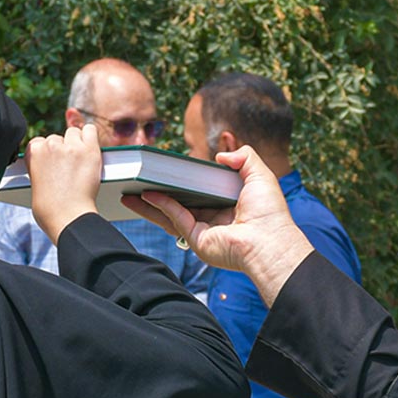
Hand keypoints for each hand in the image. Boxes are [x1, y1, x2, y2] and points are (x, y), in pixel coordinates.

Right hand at [25, 120, 102, 241]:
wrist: (67, 217)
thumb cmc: (50, 208)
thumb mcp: (35, 183)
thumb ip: (40, 166)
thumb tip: (49, 163)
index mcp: (33, 152)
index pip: (40, 142)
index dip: (48, 153)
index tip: (52, 163)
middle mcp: (50, 145)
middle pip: (57, 138)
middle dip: (62, 150)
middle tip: (67, 167)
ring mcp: (70, 146)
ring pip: (74, 133)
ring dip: (76, 143)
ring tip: (79, 160)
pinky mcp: (89, 150)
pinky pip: (90, 130)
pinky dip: (91, 137)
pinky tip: (90, 148)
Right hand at [121, 145, 314, 303]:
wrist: (269, 241)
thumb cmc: (269, 212)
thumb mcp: (260, 174)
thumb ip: (243, 157)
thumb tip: (221, 156)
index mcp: (228, 203)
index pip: (202, 189)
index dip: (185, 179)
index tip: (169, 169)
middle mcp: (214, 218)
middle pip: (180, 201)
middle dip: (158, 192)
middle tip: (140, 180)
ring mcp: (203, 230)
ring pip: (170, 213)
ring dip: (148, 203)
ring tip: (127, 191)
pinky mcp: (196, 239)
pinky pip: (174, 218)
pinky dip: (159, 206)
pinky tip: (144, 195)